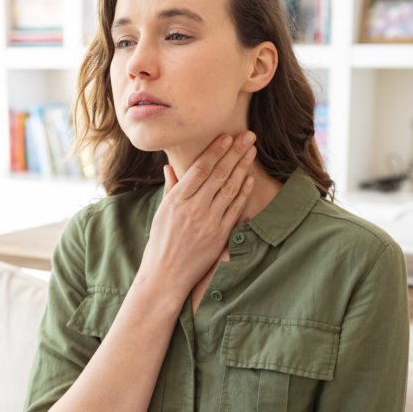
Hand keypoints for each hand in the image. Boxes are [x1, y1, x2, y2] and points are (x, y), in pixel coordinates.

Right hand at [138, 131, 255, 299]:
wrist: (166, 276)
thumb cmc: (161, 244)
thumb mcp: (161, 213)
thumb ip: (170, 188)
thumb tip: (170, 167)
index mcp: (176, 200)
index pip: (199, 169)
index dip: (215, 151)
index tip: (227, 136)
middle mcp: (192, 209)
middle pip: (218, 174)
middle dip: (234, 152)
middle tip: (247, 135)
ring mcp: (207, 222)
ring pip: (229, 189)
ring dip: (242, 168)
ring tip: (252, 151)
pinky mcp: (219, 236)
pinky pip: (234, 210)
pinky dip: (243, 193)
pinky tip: (249, 179)